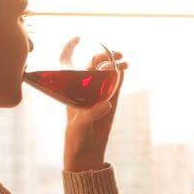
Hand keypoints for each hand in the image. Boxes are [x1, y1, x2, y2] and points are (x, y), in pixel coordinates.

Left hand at [63, 48, 127, 171]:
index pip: (67, 64)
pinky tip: (124, 71)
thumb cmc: (76, 139)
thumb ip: (91, 114)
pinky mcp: (110, 104)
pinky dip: (120, 77)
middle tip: (116, 55)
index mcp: (71, 91)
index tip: (78, 38)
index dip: (70, 49)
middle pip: (92, 65)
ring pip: (106, 74)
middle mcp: (84, 91)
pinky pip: (116, 87)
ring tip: (125, 62)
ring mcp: (98, 96)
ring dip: (115, 65)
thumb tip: (107, 103)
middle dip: (103, 56)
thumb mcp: (80, 127)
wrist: (87, 154)